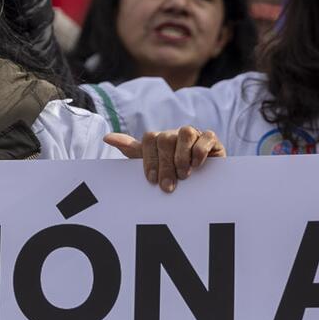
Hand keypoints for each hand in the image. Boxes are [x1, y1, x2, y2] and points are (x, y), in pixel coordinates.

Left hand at [104, 125, 223, 192]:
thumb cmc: (174, 173)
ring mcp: (194, 134)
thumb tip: (107, 137)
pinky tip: (197, 165)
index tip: (152, 180)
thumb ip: (132, 150)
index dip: (149, 159)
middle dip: (165, 164)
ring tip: (184, 175)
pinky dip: (200, 151)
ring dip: (182, 157)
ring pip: (185, 133)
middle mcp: (175, 134)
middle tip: (168, 186)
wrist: (203, 181)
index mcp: (160, 139)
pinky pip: (206, 137)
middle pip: (166, 138)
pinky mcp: (211, 139)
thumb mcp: (152, 163)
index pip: (149, 139)